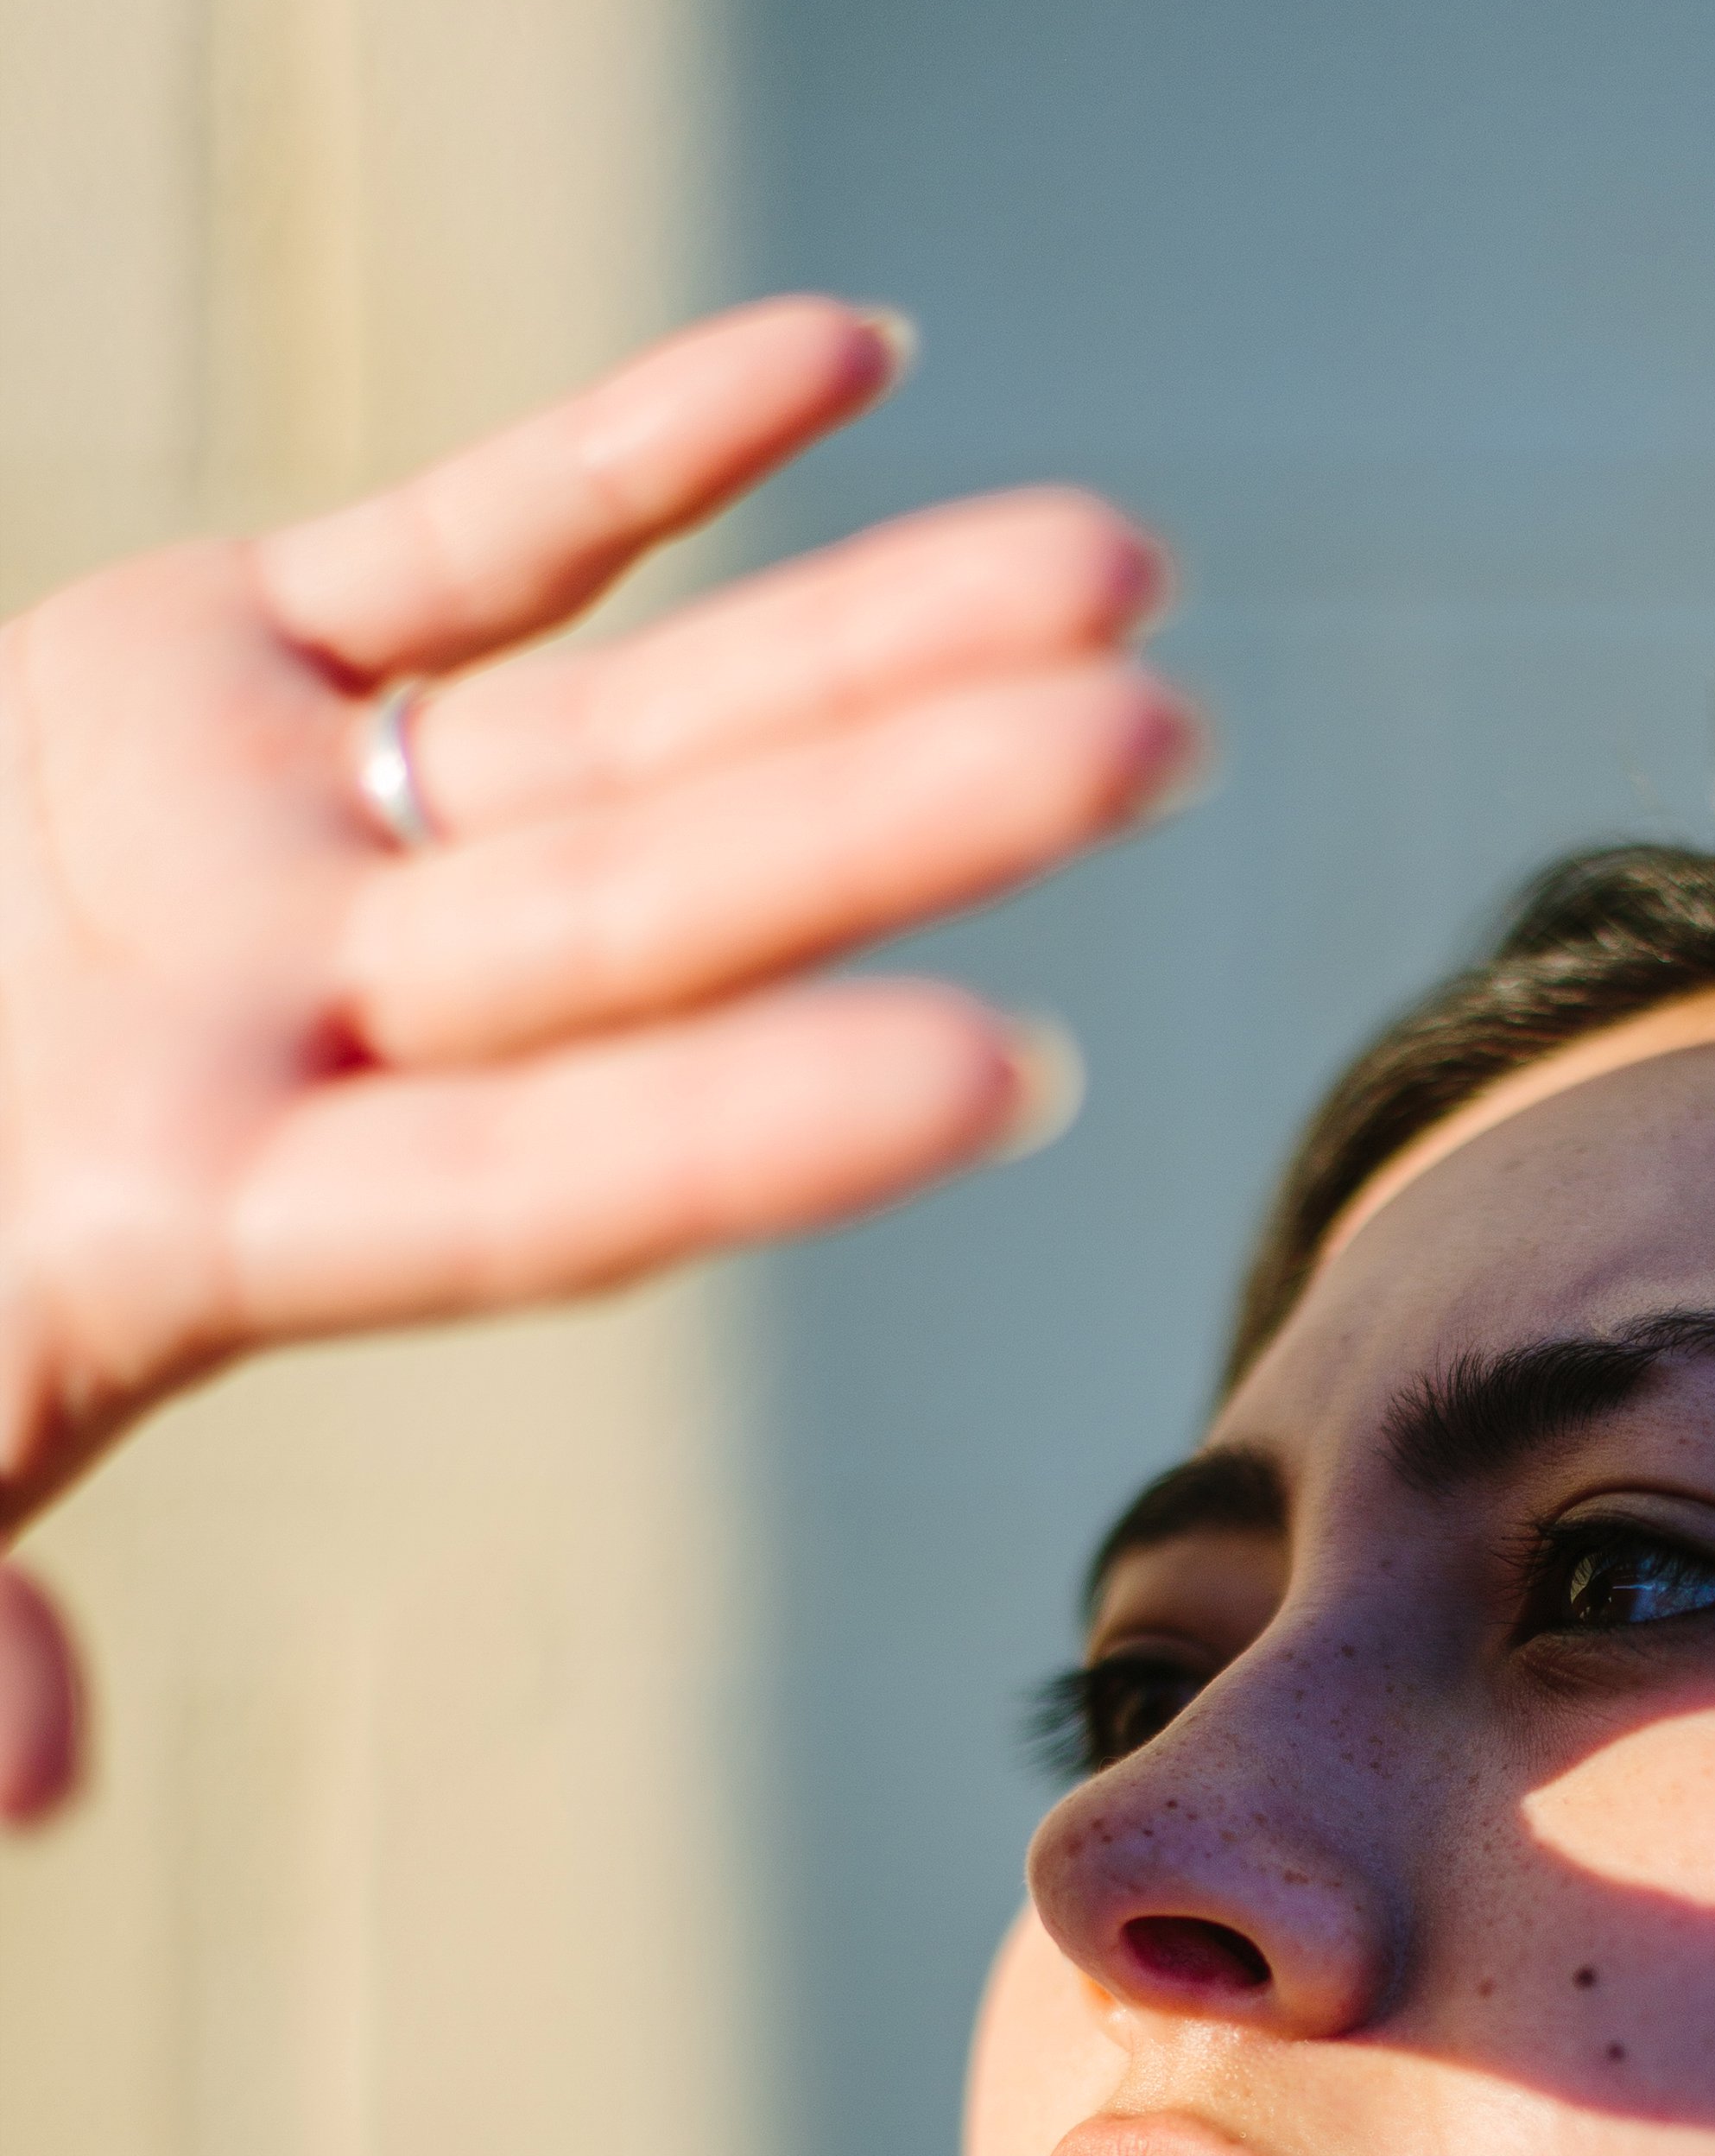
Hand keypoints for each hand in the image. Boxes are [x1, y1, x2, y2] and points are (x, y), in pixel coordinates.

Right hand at [0, 294, 1193, 1814]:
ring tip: (1122, 572)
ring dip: (858, 645)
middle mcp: (299, 1036)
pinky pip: (466, 543)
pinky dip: (641, 452)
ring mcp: (278, 850)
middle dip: (894, 826)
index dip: (741, 1127)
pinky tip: (854, 359)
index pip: (527, 1189)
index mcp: (191, 1231)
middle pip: (646, 924)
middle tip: (1161, 747)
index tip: (1003, 1076)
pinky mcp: (201, 666)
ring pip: (623, 729)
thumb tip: (29, 1795)